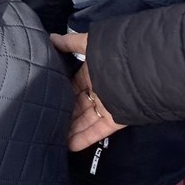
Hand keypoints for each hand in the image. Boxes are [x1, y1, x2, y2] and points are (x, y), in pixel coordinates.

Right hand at [50, 33, 126, 150]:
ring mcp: (107, 106)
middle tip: (46, 123)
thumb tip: (50, 37)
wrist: (139, 68)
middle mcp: (99, 90)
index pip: (73, 86)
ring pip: (86, 120)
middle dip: (64, 114)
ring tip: (54, 139)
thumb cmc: (111, 55)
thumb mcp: (88, 44)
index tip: (46, 100)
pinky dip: (85, 138)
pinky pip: (98, 131)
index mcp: (92, 73)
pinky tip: (70, 146)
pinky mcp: (115, 120)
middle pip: (78, 105)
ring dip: (72, 130)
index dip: (61, 93)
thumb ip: (69, 43)